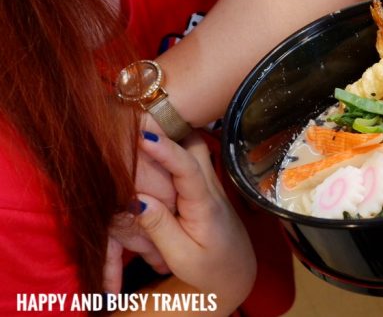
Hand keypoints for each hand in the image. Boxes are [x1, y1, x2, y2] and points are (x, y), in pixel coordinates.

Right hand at [113, 129, 255, 308]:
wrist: (237, 270)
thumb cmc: (210, 268)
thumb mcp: (183, 256)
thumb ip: (160, 228)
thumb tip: (137, 200)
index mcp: (205, 204)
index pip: (188, 169)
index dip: (166, 151)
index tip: (143, 135)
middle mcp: (210, 185)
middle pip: (195, 145)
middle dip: (169, 128)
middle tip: (138, 119)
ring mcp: (209, 182)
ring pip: (194, 146)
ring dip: (173, 133)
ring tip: (142, 126)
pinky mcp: (203, 185)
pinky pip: (190, 157)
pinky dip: (174, 145)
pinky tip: (154, 143)